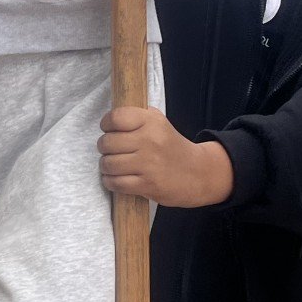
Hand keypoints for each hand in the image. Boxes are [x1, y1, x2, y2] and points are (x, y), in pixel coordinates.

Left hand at [99, 106, 233, 206]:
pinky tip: (115, 178)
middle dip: (104, 147)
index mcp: (152, 122)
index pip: (116, 117)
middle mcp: (150, 141)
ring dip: (106, 166)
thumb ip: (138, 116)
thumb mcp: (160, 122)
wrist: (198, 173)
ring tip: (113, 165)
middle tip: (111, 150)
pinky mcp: (147, 185)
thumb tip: (111, 118)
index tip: (108, 129)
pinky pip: (115, 183)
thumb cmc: (172, 146)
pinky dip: (110, 181)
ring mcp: (148, 164)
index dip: (106, 124)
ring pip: (108, 164)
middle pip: (107, 142)